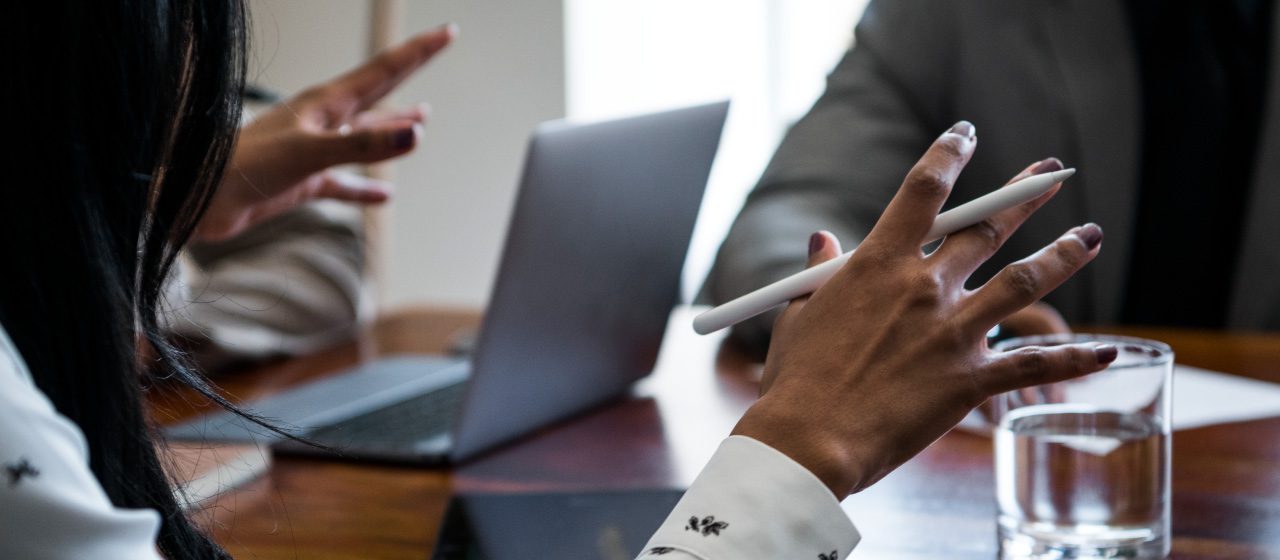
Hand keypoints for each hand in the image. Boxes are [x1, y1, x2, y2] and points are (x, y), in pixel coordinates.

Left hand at [197, 24, 457, 240]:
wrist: (197, 198)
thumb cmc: (244, 168)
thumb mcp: (310, 153)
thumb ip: (364, 145)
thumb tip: (417, 133)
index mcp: (325, 104)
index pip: (384, 71)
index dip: (418, 52)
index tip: (447, 33)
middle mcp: (323, 121)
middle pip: (379, 92)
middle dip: (411, 72)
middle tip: (437, 48)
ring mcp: (314, 151)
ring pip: (365, 135)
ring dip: (393, 126)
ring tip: (421, 119)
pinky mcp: (303, 182)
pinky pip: (345, 184)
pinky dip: (366, 189)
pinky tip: (385, 194)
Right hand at [731, 122, 1115, 497]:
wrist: (811, 439)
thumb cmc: (795, 381)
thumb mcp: (797, 315)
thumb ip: (818, 273)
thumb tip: (823, 239)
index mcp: (877, 264)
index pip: (922, 191)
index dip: (948, 155)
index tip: (964, 135)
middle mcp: (924, 287)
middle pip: (987, 226)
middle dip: (1024, 194)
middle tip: (1051, 173)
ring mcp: (953, 332)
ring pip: (1025, 281)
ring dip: (1064, 255)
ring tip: (1090, 236)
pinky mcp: (970, 380)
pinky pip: (1033, 363)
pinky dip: (1074, 357)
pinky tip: (1107, 352)